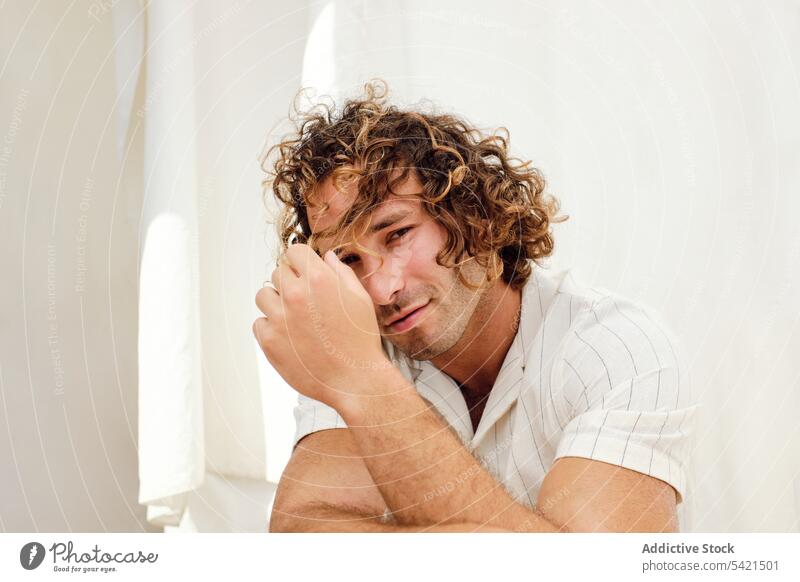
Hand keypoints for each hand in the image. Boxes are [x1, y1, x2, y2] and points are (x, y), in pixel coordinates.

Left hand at [253, 244, 390, 408]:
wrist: (355, 380)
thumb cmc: (361, 341)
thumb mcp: (360, 299)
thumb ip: (341, 273)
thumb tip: (325, 257)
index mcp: (319, 279)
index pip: (294, 252)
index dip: (300, 263)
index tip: (304, 274)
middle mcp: (295, 295)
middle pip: (277, 273)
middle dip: (290, 283)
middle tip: (306, 304)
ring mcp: (279, 318)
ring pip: (264, 295)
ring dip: (276, 303)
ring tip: (295, 320)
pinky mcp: (268, 340)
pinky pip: (259, 323)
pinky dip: (271, 328)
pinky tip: (291, 338)